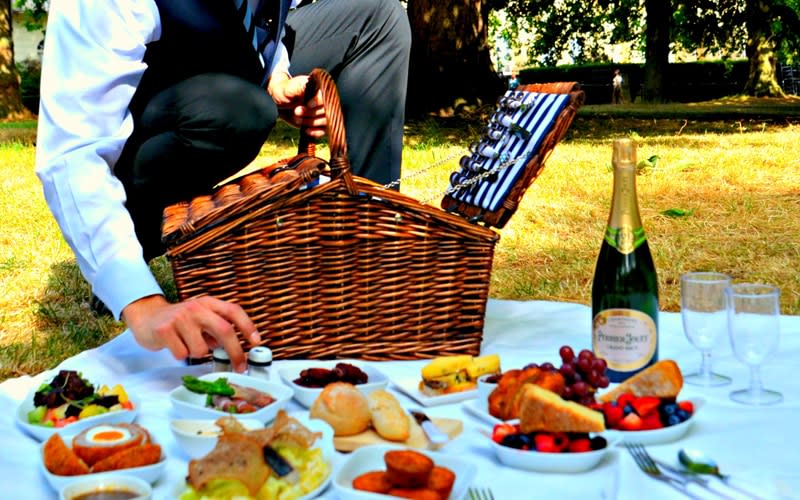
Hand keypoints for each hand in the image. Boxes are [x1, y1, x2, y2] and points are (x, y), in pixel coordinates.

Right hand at [122, 295, 258, 371]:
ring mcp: (180, 318)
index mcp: (208, 303)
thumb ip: (217, 329)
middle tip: (240, 365)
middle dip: (235, 352)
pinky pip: (182, 354)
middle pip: (224, 330)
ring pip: (201, 349)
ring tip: (187, 344)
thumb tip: (237, 349)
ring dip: (198, 354)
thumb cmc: (179, 321)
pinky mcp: (164, 330)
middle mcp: (196, 308)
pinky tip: (174, 345)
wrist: (147, 316)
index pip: (233, 311)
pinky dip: (181, 356)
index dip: (247, 326)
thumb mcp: (201, 319)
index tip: (256, 341)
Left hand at [267, 72, 326, 137]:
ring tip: (297, 119)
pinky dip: (315, 132)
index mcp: (318, 89)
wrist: (280, 102)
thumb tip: (309, 85)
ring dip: (311, 122)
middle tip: (296, 111)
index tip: (308, 104)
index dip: (318, 102)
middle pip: (327, 110)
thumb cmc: (284, 92)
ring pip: (326, 121)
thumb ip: (299, 87)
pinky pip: (323, 130)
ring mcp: (322, 112)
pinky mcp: (319, 123)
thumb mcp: (288, 88)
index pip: (326, 96)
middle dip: (311, 113)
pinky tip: (306, 130)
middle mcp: (323, 100)